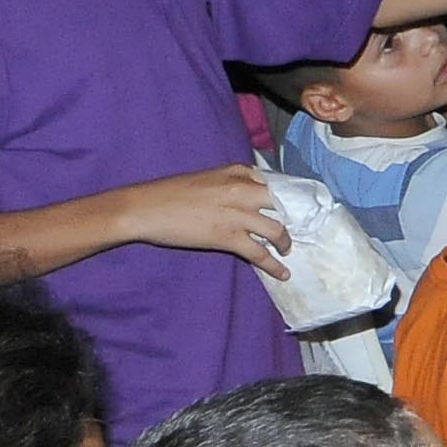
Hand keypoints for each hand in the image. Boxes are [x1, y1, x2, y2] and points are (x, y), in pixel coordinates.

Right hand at [124, 164, 291, 278]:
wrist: (145, 208)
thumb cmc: (171, 192)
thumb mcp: (208, 177)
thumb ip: (234, 180)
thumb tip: (255, 190)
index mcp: (238, 172)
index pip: (278, 182)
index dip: (293, 197)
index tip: (302, 207)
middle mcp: (243, 190)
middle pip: (285, 204)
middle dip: (298, 218)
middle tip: (302, 229)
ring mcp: (237, 214)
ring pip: (278, 230)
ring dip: (287, 242)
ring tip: (287, 250)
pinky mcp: (228, 237)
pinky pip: (260, 253)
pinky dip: (274, 265)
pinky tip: (283, 273)